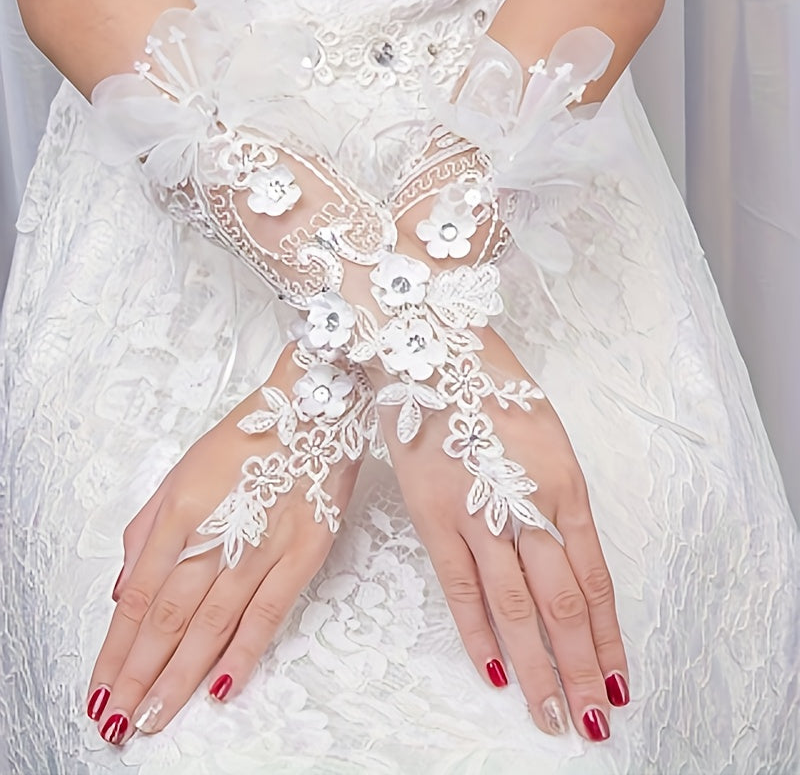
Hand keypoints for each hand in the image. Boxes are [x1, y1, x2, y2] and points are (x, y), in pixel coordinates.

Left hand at [86, 344, 362, 744]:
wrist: (313, 409)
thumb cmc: (247, 437)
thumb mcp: (181, 471)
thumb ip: (147, 528)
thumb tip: (124, 587)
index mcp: (181, 512)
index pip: (139, 597)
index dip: (117, 649)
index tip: (102, 687)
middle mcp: (216, 534)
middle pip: (168, 620)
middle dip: (138, 677)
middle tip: (119, 722)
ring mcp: (263, 546)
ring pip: (211, 625)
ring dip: (179, 677)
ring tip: (154, 717)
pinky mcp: (304, 552)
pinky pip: (269, 612)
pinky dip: (243, 652)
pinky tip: (221, 688)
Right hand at [379, 326, 627, 740]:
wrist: (432, 353)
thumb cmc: (492, 389)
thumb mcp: (545, 437)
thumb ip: (556, 497)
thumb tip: (562, 553)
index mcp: (565, 486)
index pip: (594, 580)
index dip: (607, 635)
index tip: (617, 675)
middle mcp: (528, 507)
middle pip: (561, 605)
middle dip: (581, 668)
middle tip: (593, 719)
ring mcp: (478, 516)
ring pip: (515, 608)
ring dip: (536, 667)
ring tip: (552, 714)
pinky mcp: (433, 517)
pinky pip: (460, 588)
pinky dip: (477, 634)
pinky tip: (493, 671)